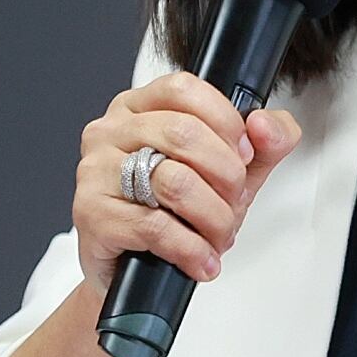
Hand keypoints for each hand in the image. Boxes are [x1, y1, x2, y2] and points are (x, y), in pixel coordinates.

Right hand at [72, 71, 301, 289]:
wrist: (131, 267)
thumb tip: (265, 125)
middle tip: (234, 202)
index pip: (184, 89)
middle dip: (226, 176)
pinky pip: (155, 226)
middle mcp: (110, 131)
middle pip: (183, 134)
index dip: (225, 121)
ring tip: (219, 235)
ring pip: (174, 182)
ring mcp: (95, 171)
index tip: (244, 154)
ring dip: (214, 217)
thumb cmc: (173, 211)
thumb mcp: (228, 171)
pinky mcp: (91, 213)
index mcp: (139, 106)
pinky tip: (202, 259)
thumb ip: (265, 142)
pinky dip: (191, 248)